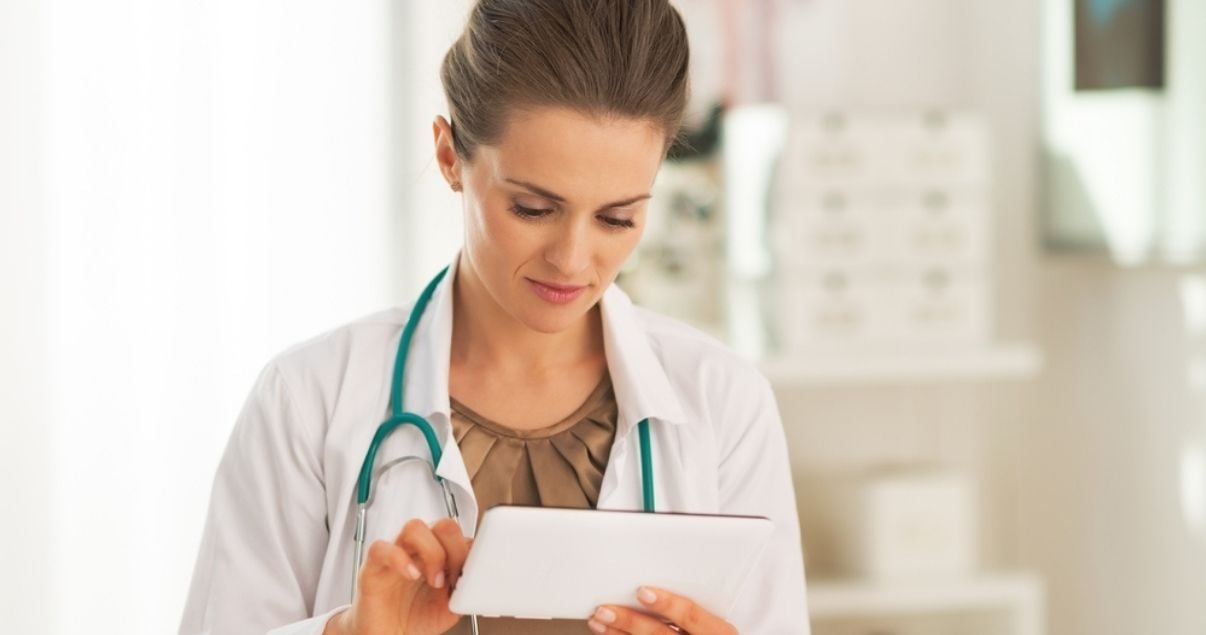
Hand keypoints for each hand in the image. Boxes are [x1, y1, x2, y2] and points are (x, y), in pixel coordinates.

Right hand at [324, 517, 472, 634]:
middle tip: (454, 576)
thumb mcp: (450, 606)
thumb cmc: (417, 619)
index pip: (460, 534)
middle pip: (442, 524)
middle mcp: (418, 550)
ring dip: (432, 552)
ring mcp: (396, 554)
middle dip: (455, 548)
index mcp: (439, 555)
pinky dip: (399, 559)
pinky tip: (412, 575)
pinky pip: (381, 548)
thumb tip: (481, 580)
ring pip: (415, 527)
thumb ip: (465, 589)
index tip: (472, 572)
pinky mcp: (373, 567)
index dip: (469, 550)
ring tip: (435, 581)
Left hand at [587, 586, 737, 633]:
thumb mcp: (713, 612)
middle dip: (631, 621)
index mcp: (718, 631)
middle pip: (661, 634)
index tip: (643, 591)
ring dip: (618, 633)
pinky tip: (608, 633)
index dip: (667, 603)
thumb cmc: (708, 626)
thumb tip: (654, 569)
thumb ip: (692, 595)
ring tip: (598, 620)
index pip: (692, 615)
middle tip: (606, 608)